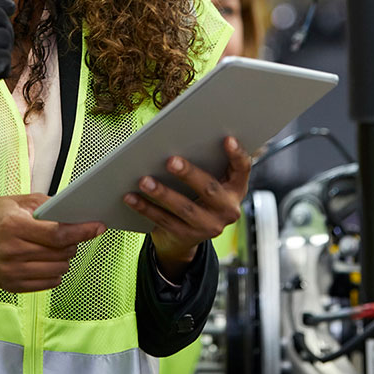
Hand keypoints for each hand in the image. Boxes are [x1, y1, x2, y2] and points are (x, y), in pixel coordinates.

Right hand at [0, 194, 105, 292]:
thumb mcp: (14, 201)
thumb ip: (44, 205)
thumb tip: (70, 212)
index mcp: (14, 226)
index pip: (57, 234)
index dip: (81, 231)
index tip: (97, 227)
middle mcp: (13, 251)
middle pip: (61, 253)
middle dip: (73, 243)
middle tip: (71, 235)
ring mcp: (12, 272)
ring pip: (58, 269)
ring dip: (65, 258)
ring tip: (56, 247)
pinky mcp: (13, 286)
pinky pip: (48, 282)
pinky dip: (55, 271)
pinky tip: (47, 260)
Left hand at [123, 136, 250, 281]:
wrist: (186, 235)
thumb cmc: (196, 194)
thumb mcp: (209, 179)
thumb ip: (203, 161)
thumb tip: (175, 136)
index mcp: (235, 188)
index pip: (242, 169)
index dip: (237, 155)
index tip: (228, 139)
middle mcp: (227, 209)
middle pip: (209, 189)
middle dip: (189, 174)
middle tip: (170, 161)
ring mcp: (209, 226)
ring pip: (185, 208)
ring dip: (162, 193)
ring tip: (143, 180)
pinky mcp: (188, 236)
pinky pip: (164, 220)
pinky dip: (145, 207)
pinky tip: (131, 196)